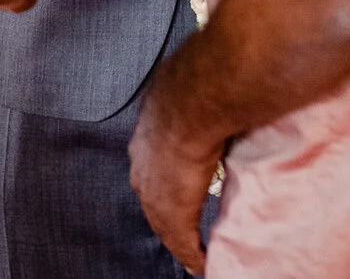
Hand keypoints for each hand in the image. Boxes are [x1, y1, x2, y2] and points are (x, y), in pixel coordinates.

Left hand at [129, 96, 221, 273]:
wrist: (192, 104)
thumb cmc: (192, 89)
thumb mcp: (183, 94)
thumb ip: (191, 103)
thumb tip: (207, 94)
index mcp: (144, 141)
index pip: (149, 172)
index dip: (161, 186)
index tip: (173, 192)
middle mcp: (142, 169)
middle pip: (152, 202)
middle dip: (164, 216)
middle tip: (180, 231)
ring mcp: (154, 192)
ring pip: (164, 225)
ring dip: (178, 239)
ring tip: (192, 251)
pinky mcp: (173, 213)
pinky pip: (182, 242)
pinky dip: (192, 254)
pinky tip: (201, 262)